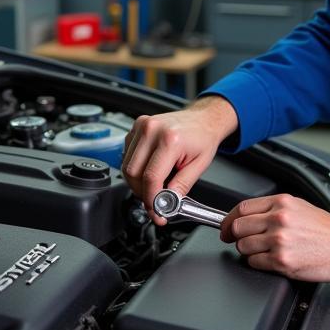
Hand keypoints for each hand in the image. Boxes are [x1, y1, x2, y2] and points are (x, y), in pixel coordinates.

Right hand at [122, 95, 237, 223]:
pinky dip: (136, 167)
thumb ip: (181, 186)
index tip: (156, 210)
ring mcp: (142, 125)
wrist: (203, 118)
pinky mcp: (136, 126)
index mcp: (170, 139)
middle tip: (155, 201)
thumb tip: (167, 204)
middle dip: (142, 192)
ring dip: (137, 181)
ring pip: (126, 165)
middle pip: (133, 173)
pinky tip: (149, 168)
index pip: (151, 177)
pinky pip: (127, 154)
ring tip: (154, 184)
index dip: (151, 199)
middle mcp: (152, 130)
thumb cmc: (203, 137)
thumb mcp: (199, 165)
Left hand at [220, 194, 329, 283]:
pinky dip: (257, 263)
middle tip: (236, 241)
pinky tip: (269, 260)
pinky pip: (254, 262)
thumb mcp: (300, 207)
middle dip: (233, 236)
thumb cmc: (328, 230)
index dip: (228, 219)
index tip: (226, 226)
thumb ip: (274, 209)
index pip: (241, 208)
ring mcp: (279, 240)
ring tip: (261, 251)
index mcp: (282, 203)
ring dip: (247, 251)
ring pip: (243, 246)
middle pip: (237, 227)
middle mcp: (278, 219)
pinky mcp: (282, 261)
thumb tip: (251, 216)